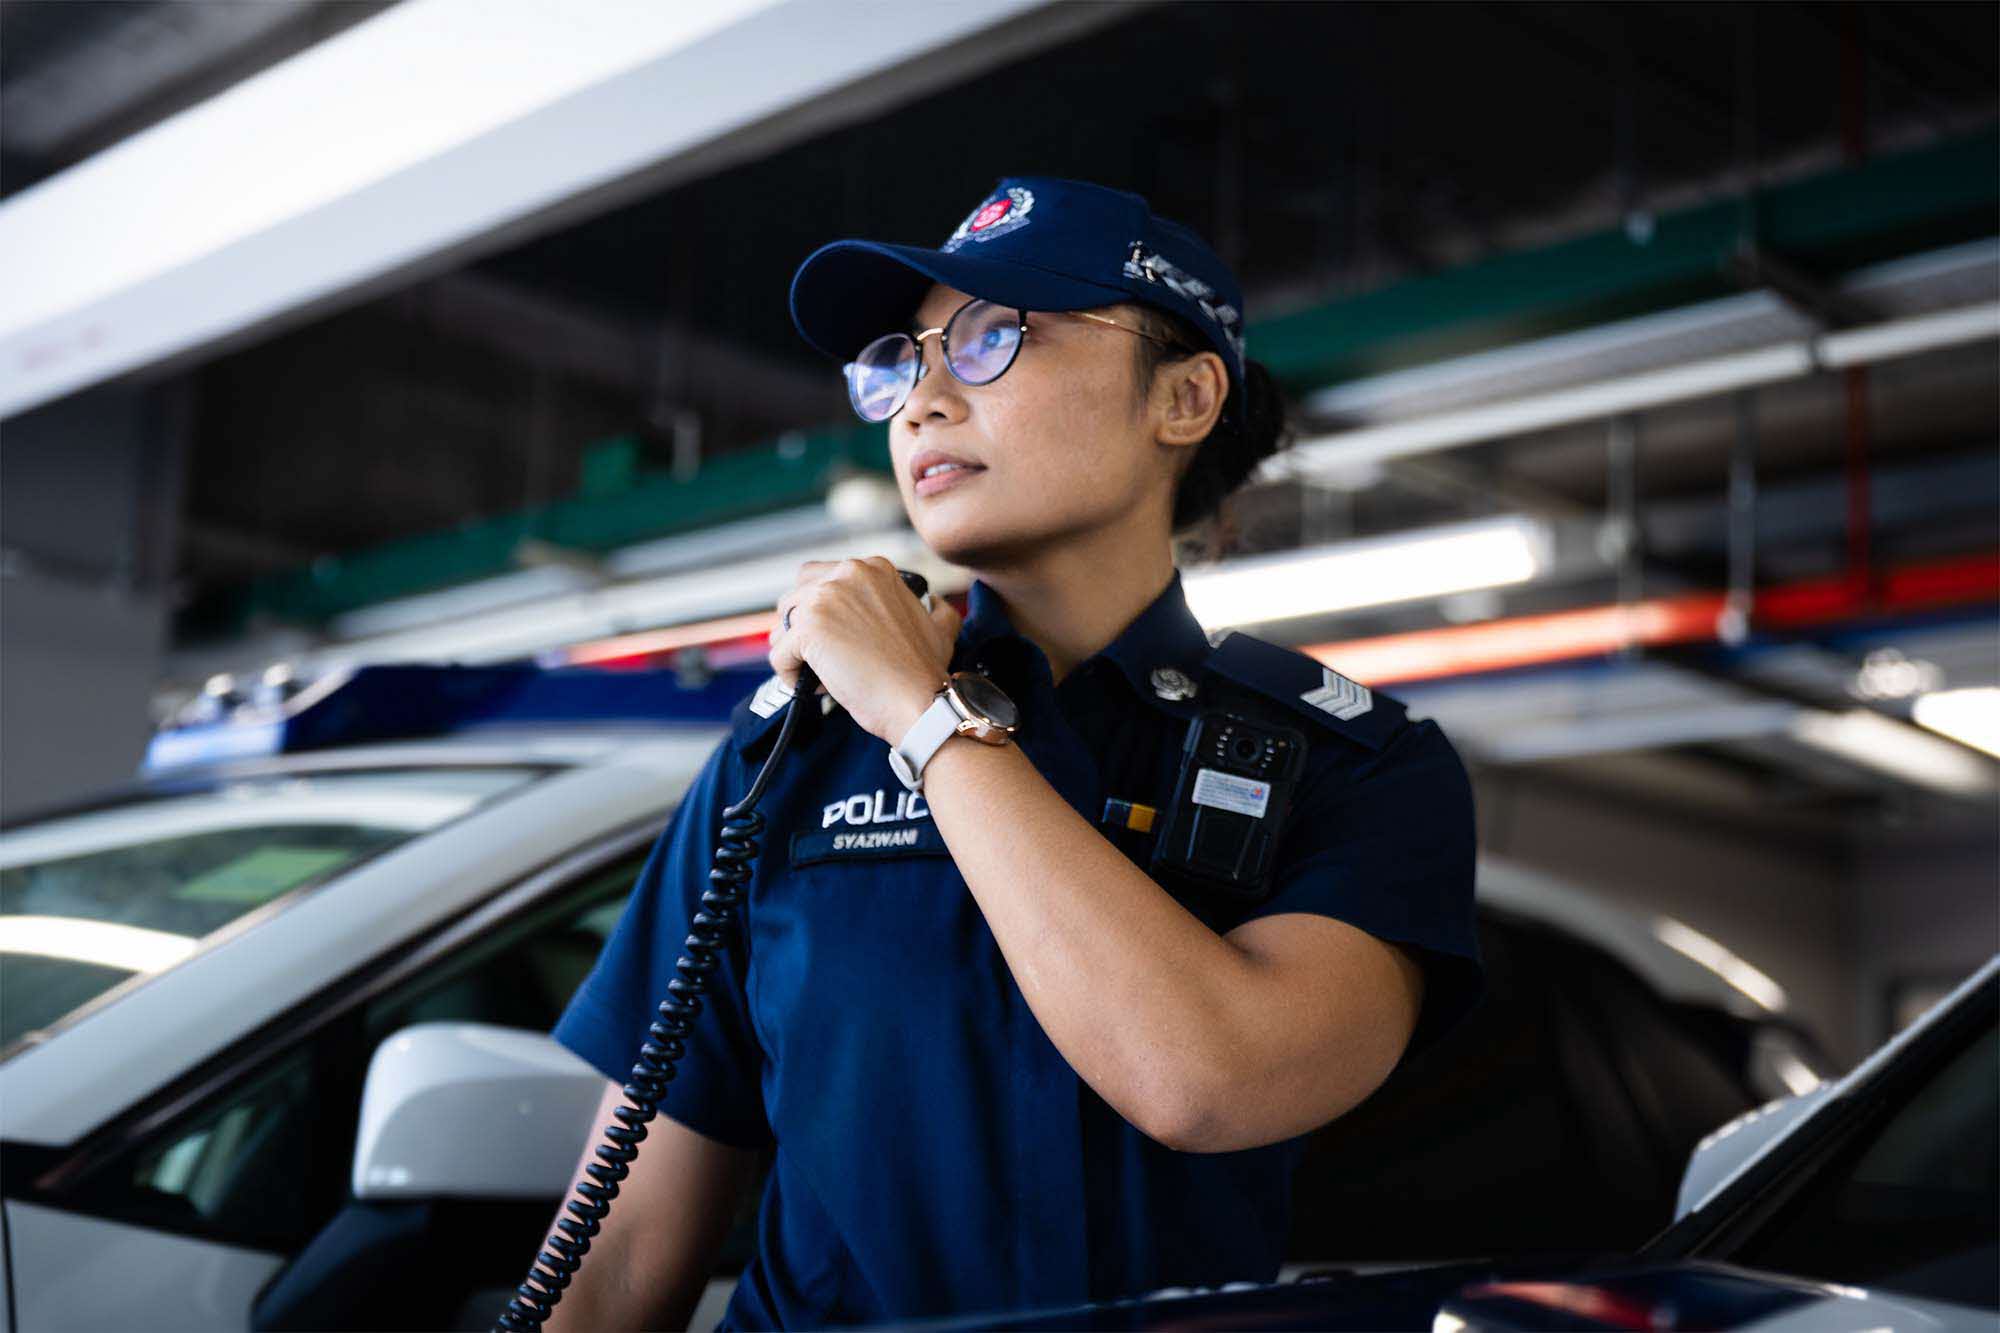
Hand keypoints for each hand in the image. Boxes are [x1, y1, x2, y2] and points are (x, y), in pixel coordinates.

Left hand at [768, 556, 962, 744]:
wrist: (919, 701)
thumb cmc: (925, 672)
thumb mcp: (940, 626)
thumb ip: (933, 607)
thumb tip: (933, 602)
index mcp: (874, 568)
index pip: (819, 579)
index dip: (824, 616)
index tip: (840, 640)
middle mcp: (848, 573)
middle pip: (795, 599)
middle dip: (803, 631)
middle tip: (826, 659)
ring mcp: (825, 598)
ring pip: (782, 626)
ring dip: (796, 653)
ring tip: (824, 674)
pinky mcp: (808, 628)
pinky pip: (779, 655)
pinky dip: (791, 677)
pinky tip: (818, 687)